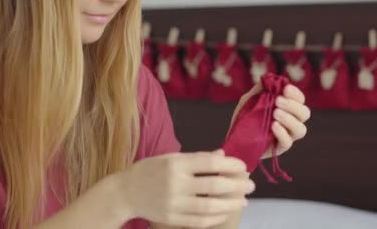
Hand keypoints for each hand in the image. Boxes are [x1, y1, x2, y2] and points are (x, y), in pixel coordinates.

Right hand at [118, 150, 254, 227]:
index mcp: (175, 164)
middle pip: (213, 185)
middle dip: (236, 185)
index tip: (243, 166)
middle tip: (251, 185)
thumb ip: (195, 158)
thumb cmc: (149, 170)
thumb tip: (221, 155)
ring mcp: (173, 203)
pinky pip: (199, 220)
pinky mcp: (171, 218)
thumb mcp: (169, 158)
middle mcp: (175, 183)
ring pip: (209, 206)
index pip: (208, 163)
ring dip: (230, 203)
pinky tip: (225, 212)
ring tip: (243, 200)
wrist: (124, 193)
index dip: (229, 165)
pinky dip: (215, 217)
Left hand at [230, 83, 310, 159]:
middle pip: (305, 113)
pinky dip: (282, 133)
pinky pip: (288, 142)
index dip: (295, 93)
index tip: (285, 89)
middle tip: (278, 101)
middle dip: (293, 105)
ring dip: (290, 119)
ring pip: (301, 129)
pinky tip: (273, 126)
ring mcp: (287, 135)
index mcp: (287, 108)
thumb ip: (259, 89)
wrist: (234, 137)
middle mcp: (291, 121)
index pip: (299, 99)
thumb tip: (268, 78)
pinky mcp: (279, 148)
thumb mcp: (249, 100)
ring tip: (275, 113)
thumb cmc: (244, 117)